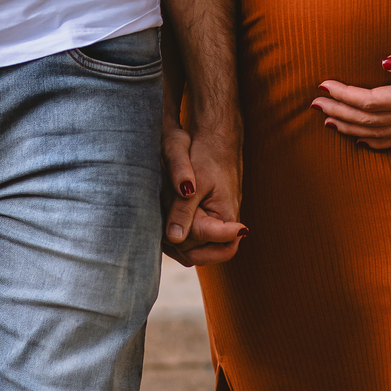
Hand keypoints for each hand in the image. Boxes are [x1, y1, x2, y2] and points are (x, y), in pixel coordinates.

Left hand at [160, 114, 245, 266]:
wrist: (215, 138)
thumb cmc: (207, 156)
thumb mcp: (193, 184)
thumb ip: (184, 212)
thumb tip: (174, 239)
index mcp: (228, 217)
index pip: (218, 248)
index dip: (194, 244)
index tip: (173, 234)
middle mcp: (226, 223)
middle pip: (202, 253)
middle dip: (182, 244)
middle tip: (165, 224)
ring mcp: (216, 221)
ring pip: (194, 248)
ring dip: (177, 240)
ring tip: (162, 221)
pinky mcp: (207, 216)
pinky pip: (192, 236)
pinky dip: (177, 233)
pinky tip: (164, 221)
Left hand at [312, 37, 390, 150]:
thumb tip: (387, 61)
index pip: (371, 101)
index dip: (345, 94)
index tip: (323, 84)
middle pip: (369, 119)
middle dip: (340, 111)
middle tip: (314, 102)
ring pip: (378, 132)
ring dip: (350, 127)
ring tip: (327, 119)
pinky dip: (374, 141)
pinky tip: (359, 139)